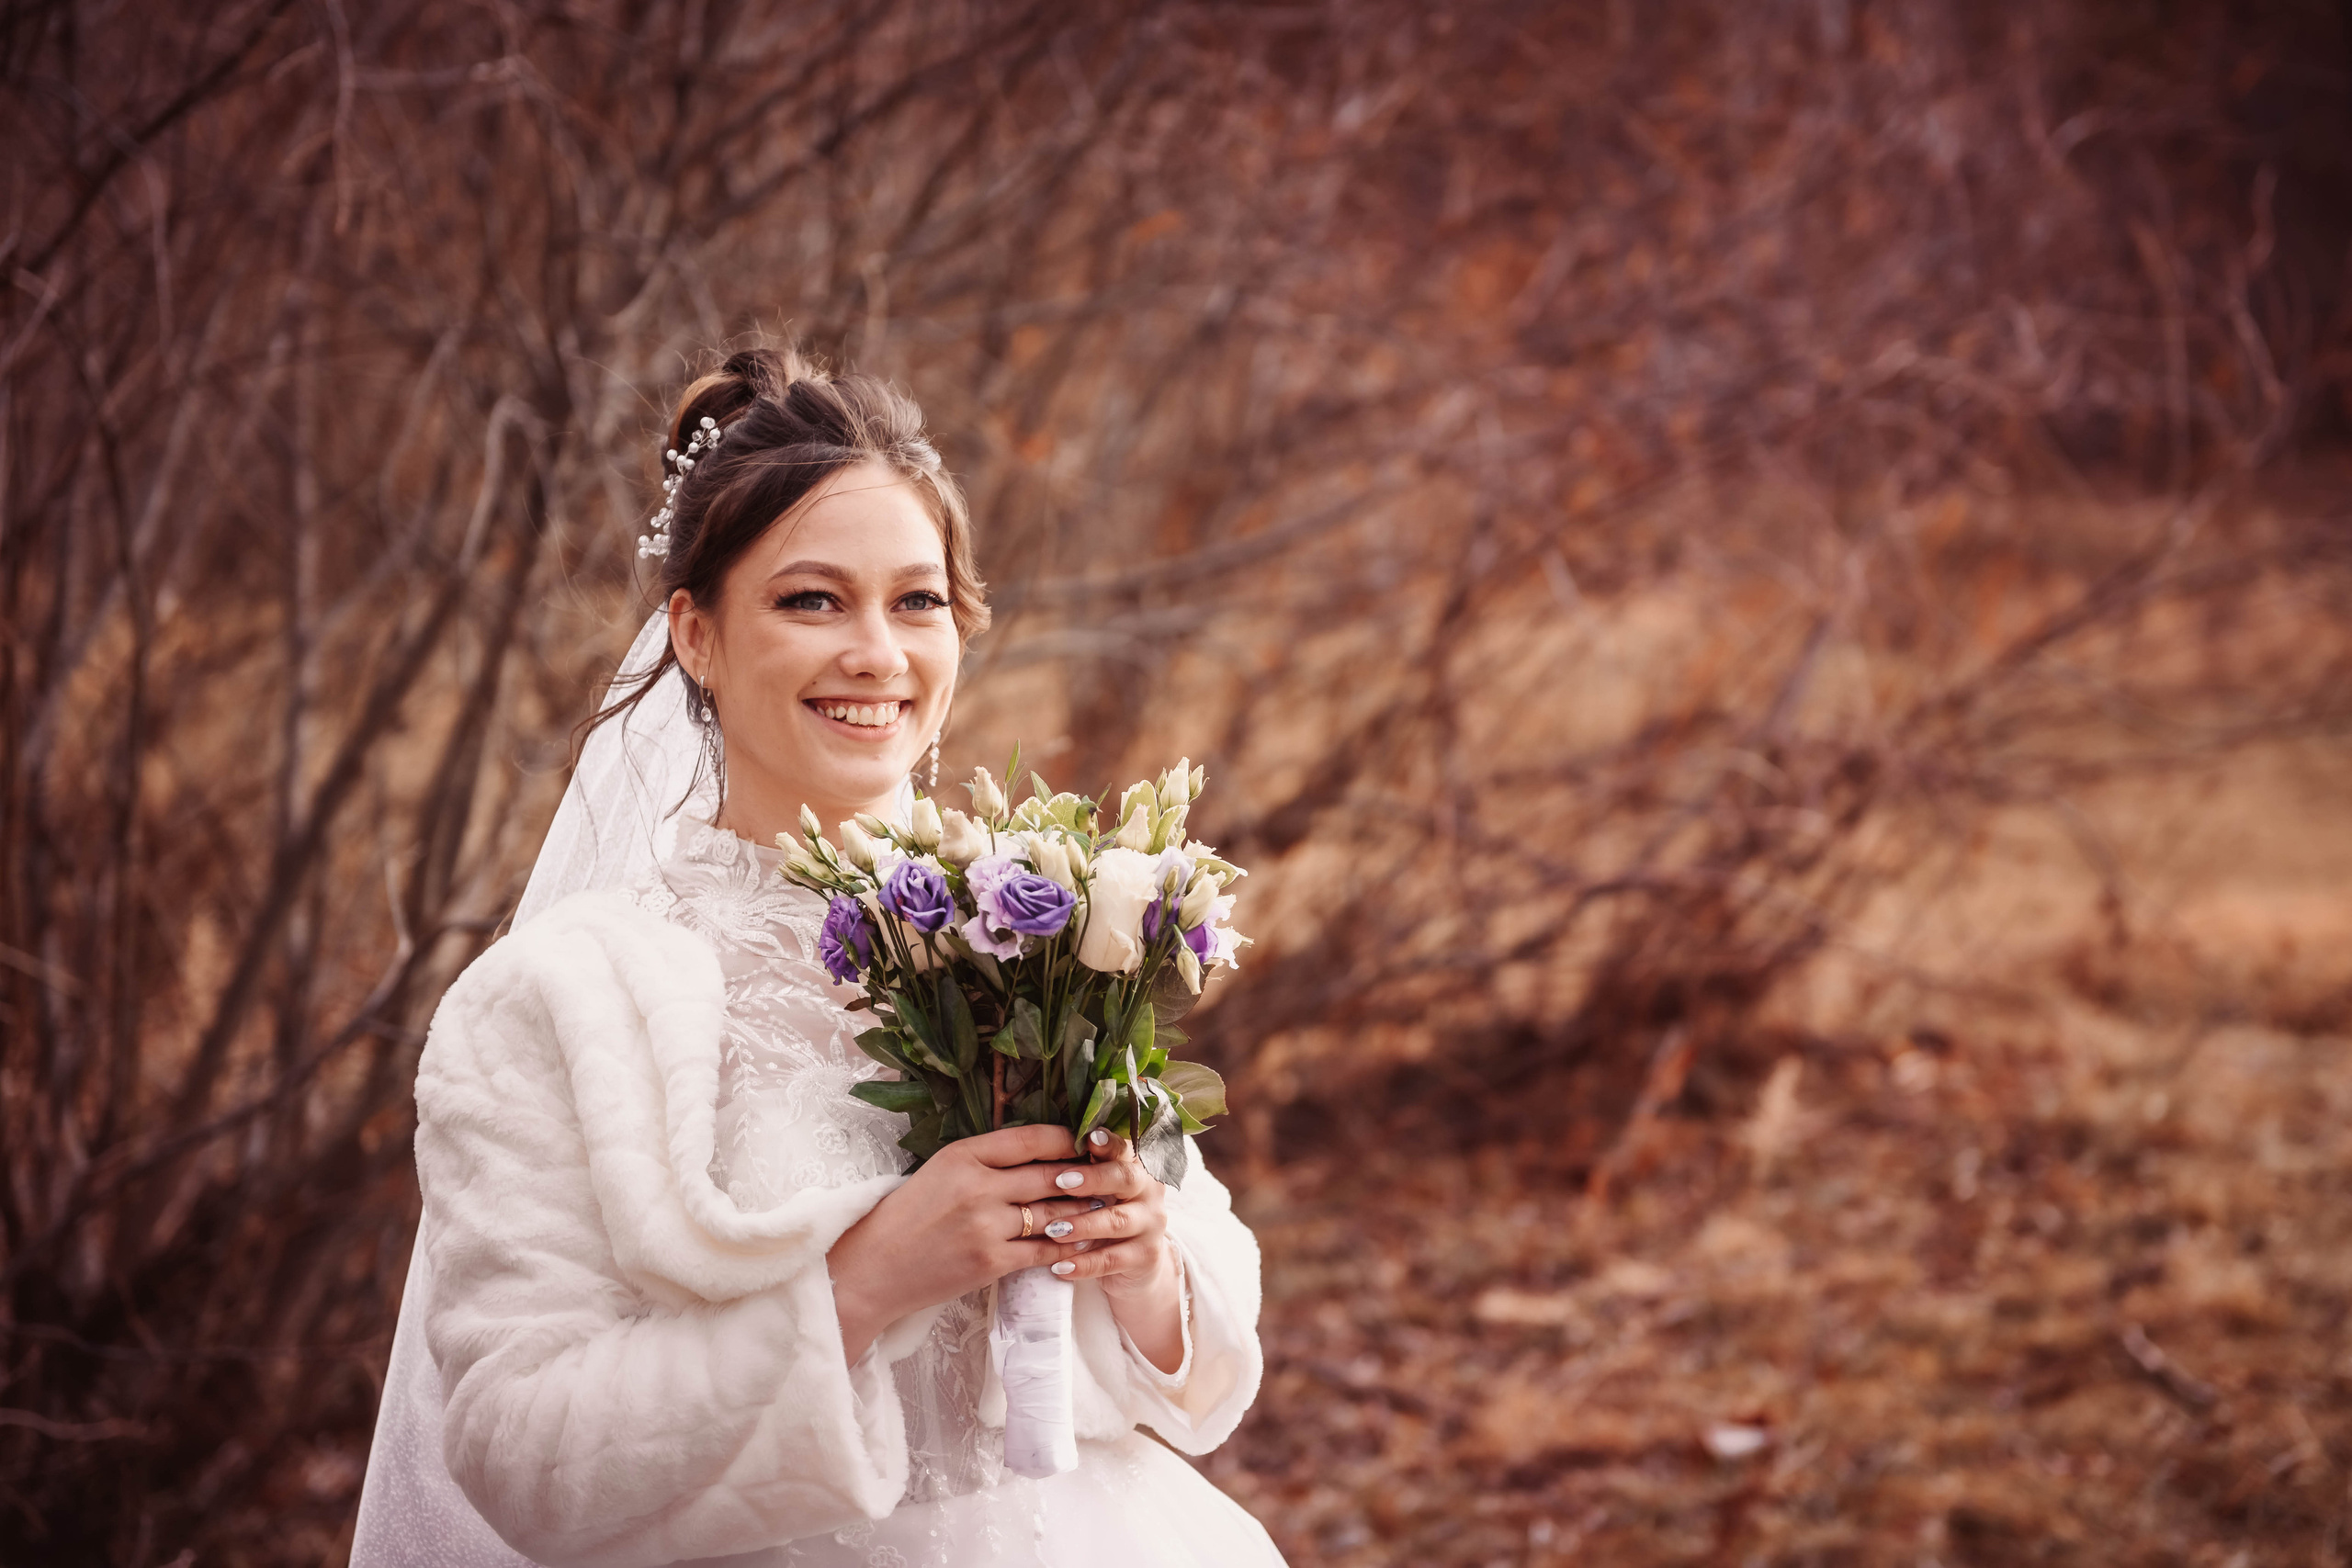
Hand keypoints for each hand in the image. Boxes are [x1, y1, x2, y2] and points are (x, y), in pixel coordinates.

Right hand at [826, 1123, 1095, 1360]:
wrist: (873, 1268)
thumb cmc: (906, 1216)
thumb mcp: (939, 1171)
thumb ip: (983, 1159)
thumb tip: (1035, 1150)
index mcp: (963, 1155)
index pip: (1031, 1138)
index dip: (1067, 1139)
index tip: (1087, 1141)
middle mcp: (978, 1186)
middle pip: (1050, 1174)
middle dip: (1085, 1175)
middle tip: (1111, 1174)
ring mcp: (986, 1225)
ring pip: (1054, 1213)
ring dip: (1083, 1211)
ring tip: (1105, 1207)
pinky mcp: (991, 1262)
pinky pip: (1044, 1250)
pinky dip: (1067, 1246)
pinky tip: (1083, 1243)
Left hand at [1027, 1127, 1184, 1372]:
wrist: (1134, 1266)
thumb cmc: (1101, 1213)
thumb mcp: (1096, 1189)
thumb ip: (1079, 1167)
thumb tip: (1037, 1144)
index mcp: (1135, 1165)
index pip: (1124, 1148)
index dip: (1108, 1143)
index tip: (1088, 1139)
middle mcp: (1149, 1190)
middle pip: (1126, 1179)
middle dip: (1094, 1179)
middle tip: (1061, 1182)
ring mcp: (1150, 1224)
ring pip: (1118, 1222)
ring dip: (1084, 1224)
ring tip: (1054, 1230)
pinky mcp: (1144, 1257)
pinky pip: (1113, 1260)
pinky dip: (1085, 1264)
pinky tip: (1059, 1268)